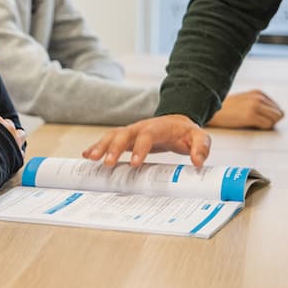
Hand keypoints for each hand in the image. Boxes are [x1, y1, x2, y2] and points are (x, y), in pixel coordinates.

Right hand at [0, 114, 26, 156]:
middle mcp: (8, 127)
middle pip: (10, 125)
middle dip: (6, 131)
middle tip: (0, 139)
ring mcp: (15, 139)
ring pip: (20, 134)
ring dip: (16, 138)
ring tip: (10, 145)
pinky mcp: (19, 152)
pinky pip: (20, 151)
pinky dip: (16, 154)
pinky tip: (10, 157)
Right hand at [82, 114, 210, 167]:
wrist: (177, 122)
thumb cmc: (186, 133)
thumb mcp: (199, 137)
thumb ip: (201, 148)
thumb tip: (198, 162)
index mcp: (158, 127)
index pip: (147, 135)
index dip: (140, 149)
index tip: (135, 164)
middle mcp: (141, 127)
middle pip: (124, 134)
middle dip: (114, 148)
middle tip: (106, 163)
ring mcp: (131, 131)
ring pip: (112, 136)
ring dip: (101, 146)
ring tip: (90, 159)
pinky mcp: (126, 138)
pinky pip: (109, 140)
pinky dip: (97, 146)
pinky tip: (86, 156)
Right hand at [207, 90, 283, 129]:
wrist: (214, 112)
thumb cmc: (229, 110)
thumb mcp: (247, 101)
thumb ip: (262, 105)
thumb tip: (279, 115)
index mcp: (258, 93)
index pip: (278, 108)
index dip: (271, 117)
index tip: (262, 120)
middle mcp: (258, 98)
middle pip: (279, 114)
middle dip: (271, 120)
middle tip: (258, 123)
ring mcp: (255, 106)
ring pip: (274, 120)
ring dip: (267, 124)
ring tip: (254, 124)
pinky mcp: (250, 115)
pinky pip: (267, 125)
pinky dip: (262, 128)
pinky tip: (251, 125)